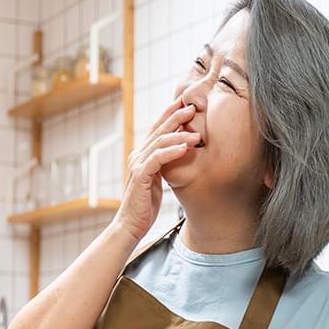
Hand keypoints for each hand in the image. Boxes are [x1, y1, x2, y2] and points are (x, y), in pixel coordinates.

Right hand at [112, 97, 199, 246]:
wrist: (130, 224)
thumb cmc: (146, 205)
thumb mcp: (158, 180)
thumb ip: (165, 165)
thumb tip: (182, 153)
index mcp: (142, 155)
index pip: (157, 129)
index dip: (170, 114)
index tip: (186, 103)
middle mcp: (137, 156)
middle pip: (158, 130)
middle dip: (176, 116)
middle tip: (193, 106)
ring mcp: (137, 165)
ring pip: (159, 142)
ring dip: (179, 135)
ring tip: (197, 133)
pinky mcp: (140, 176)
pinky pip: (157, 159)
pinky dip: (171, 152)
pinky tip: (185, 148)